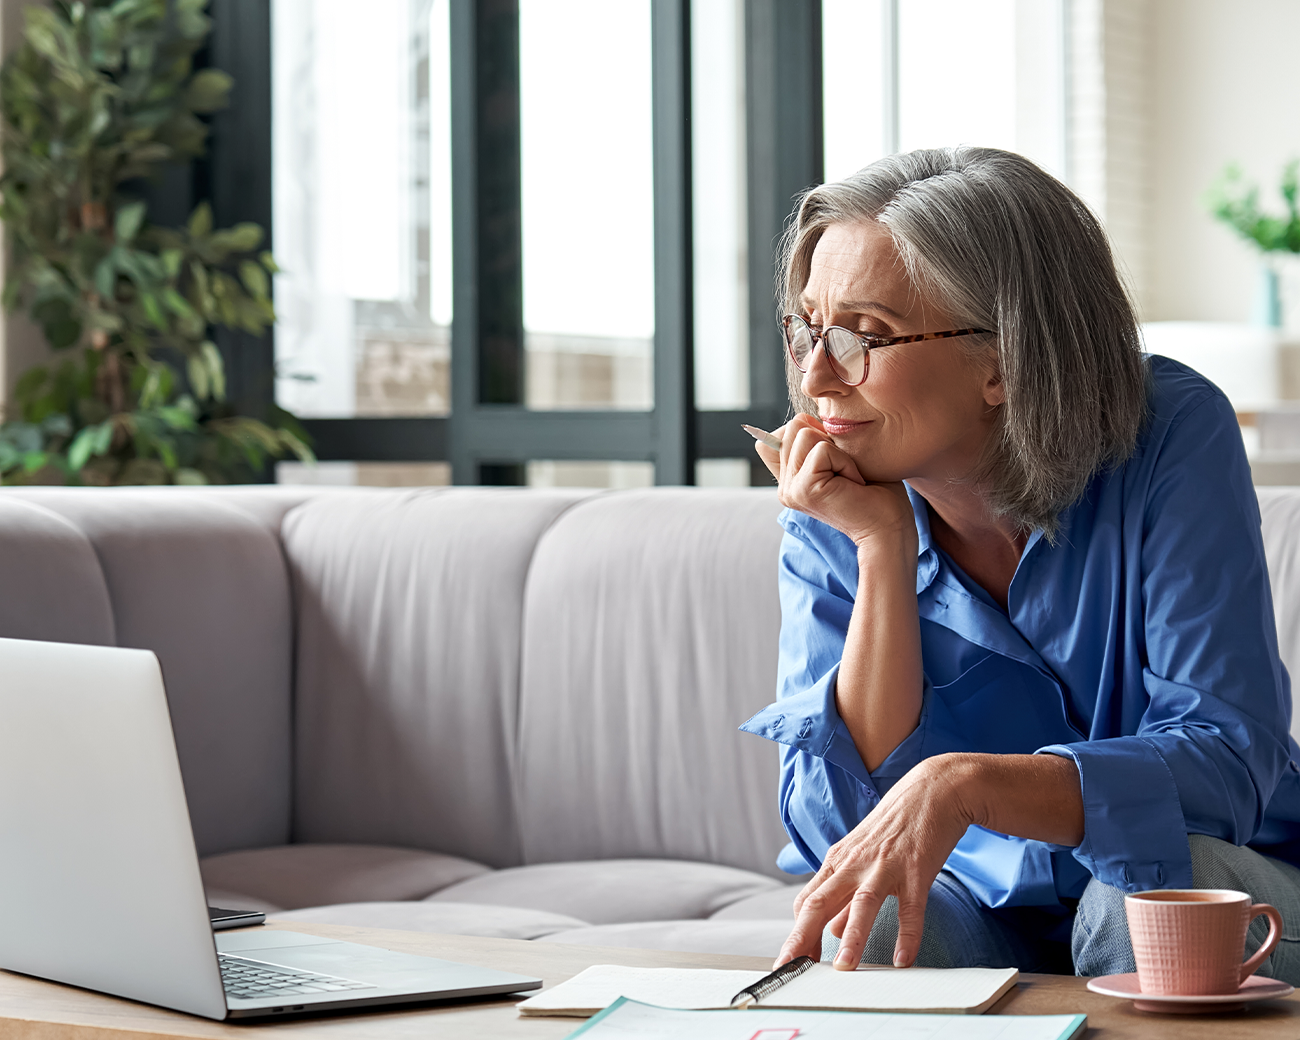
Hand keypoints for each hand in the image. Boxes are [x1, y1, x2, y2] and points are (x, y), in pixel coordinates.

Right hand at [754, 414, 914, 550]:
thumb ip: (816, 441)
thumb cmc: (875, 493)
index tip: (835, 462)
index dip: (810, 433)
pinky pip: (822, 449)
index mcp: (790, 480)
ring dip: (838, 451)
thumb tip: (804, 419)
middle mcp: (785, 487)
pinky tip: (854, 484)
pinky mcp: (803, 490)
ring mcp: (790, 490)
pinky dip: (845, 461)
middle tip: (846, 471)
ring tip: (849, 478)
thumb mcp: (841, 458)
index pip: (778, 434)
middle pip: (793, 426)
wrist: (889, 528)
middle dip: (827, 439)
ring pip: (804, 433)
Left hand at [774, 754, 976, 969]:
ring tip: (844, 968)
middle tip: (791, 969)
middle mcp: (855, 864)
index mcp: (838, 861)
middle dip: (802, 938)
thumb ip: (844, 894)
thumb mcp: (862, 857)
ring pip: (861, 904)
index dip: (797, 933)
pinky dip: (908, 935)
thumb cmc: (895, 826)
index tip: (791, 962)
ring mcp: (885, 866)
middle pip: (820, 902)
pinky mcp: (916, 869)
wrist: (932, 790)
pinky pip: (911, 907)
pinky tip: (903, 959)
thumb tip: (830, 930)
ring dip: (851, 937)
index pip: (807, 901)